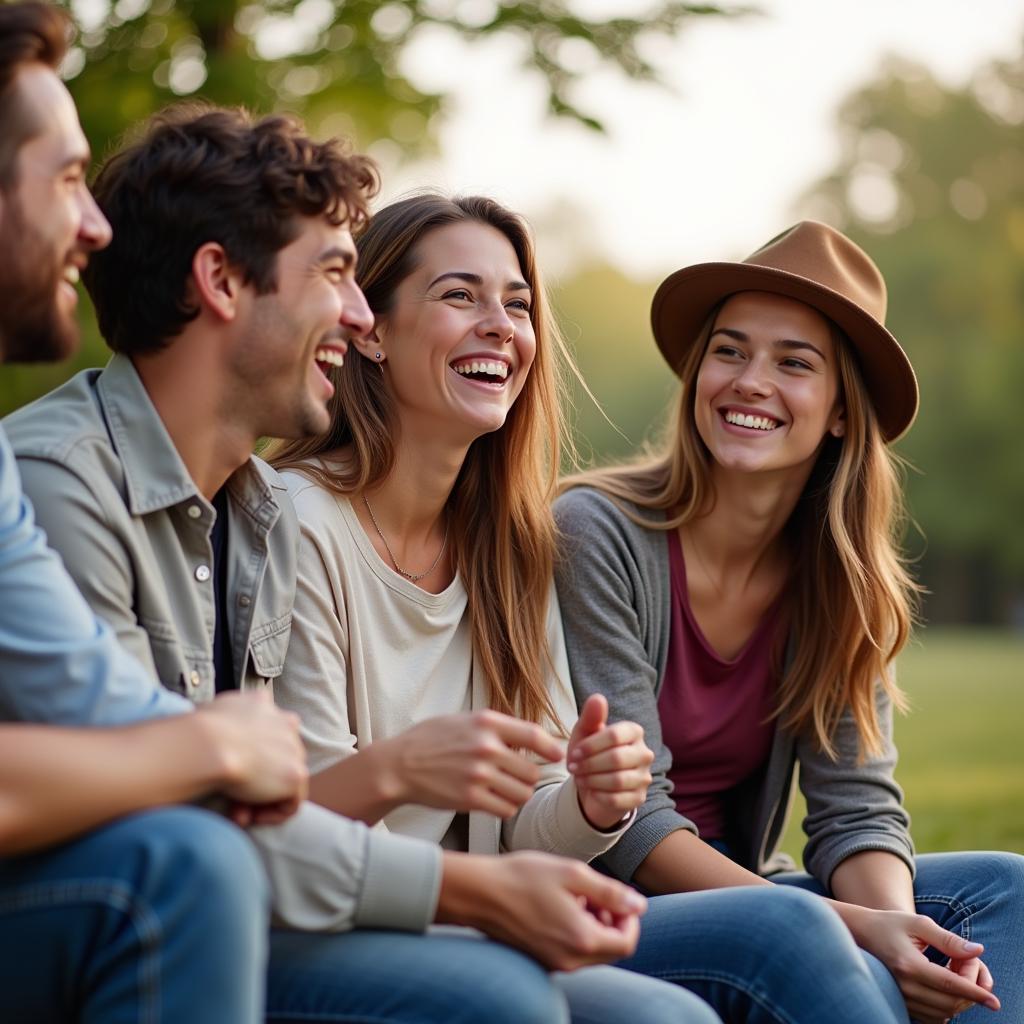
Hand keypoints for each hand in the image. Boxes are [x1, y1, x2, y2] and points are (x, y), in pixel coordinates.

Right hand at [198, 691, 307, 816]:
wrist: (207, 745)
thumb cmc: (195, 732)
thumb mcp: (212, 713)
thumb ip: (229, 717)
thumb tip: (226, 730)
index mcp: (262, 704)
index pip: (265, 733)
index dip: (248, 759)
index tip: (226, 775)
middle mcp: (284, 723)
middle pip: (275, 760)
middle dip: (254, 782)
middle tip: (230, 801)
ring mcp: (294, 748)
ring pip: (282, 781)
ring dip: (258, 800)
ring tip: (235, 812)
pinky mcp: (296, 773)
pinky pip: (291, 802)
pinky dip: (270, 814)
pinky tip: (245, 815)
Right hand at [378, 710, 563, 817]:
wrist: (398, 765)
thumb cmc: (430, 740)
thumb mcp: (463, 720)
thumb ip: (494, 727)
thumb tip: (527, 739)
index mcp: (486, 723)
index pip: (533, 735)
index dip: (551, 748)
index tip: (558, 756)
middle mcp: (486, 747)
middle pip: (531, 771)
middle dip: (527, 777)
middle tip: (516, 778)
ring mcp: (478, 774)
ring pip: (522, 793)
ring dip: (518, 795)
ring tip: (504, 791)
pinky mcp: (470, 799)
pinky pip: (506, 809)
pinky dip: (505, 808)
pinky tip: (493, 801)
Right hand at [437, 850, 645, 970]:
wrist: (480, 892)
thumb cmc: (523, 877)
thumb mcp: (572, 874)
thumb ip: (610, 892)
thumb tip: (639, 905)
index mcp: (581, 939)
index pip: (626, 942)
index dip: (629, 918)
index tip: (616, 897)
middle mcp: (569, 960)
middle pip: (611, 950)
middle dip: (611, 921)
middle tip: (594, 894)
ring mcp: (553, 963)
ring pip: (591, 952)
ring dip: (593, 926)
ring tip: (574, 897)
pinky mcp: (540, 960)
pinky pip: (571, 952)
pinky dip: (575, 933)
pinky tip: (558, 907)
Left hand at [567, 694, 652, 829]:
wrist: (592, 785)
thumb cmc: (589, 754)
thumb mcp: (584, 733)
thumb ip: (591, 716)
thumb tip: (598, 698)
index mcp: (634, 732)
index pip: (614, 736)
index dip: (590, 746)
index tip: (574, 753)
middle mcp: (645, 753)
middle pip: (616, 759)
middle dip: (589, 764)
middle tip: (573, 767)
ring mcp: (644, 777)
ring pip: (617, 780)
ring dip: (592, 780)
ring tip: (579, 778)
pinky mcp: (639, 798)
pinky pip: (617, 799)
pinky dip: (598, 795)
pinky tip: (591, 791)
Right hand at [845, 905, 999, 1021]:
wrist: (861, 934)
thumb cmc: (891, 924)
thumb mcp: (918, 923)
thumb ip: (948, 939)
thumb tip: (977, 951)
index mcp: (908, 964)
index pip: (949, 984)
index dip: (975, 992)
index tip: (993, 1001)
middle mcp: (904, 986)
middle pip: (950, 1002)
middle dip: (970, 990)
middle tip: (967, 965)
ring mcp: (902, 998)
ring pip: (944, 1013)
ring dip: (960, 999)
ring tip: (954, 972)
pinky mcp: (902, 1004)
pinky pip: (934, 1017)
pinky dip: (948, 1007)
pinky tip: (945, 986)